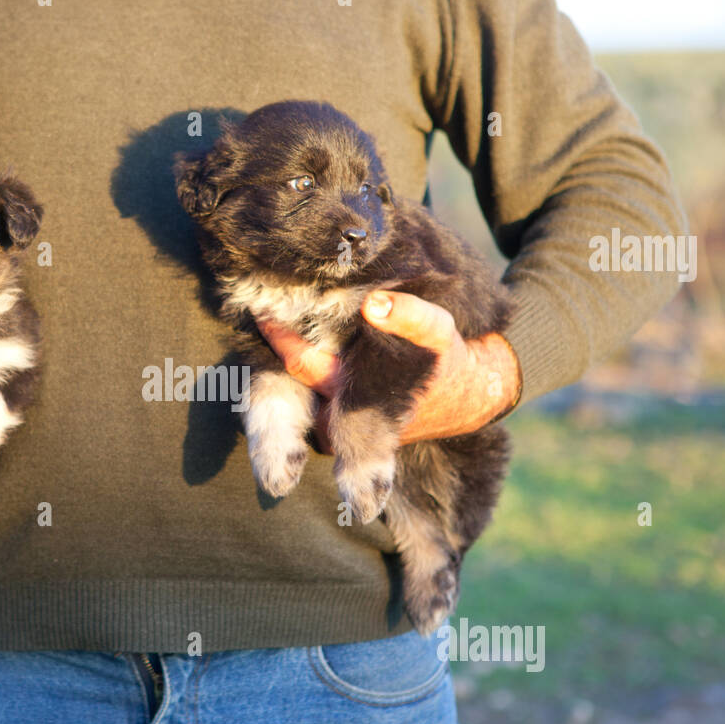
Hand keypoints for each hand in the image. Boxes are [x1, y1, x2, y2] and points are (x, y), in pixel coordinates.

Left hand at [258, 291, 519, 445]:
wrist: (465, 397)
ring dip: (282, 357)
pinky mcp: (336, 418)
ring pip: (292, 389)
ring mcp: (333, 421)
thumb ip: (409, 315)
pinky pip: (304, 391)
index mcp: (351, 393)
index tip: (260, 303)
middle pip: (286, 378)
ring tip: (273, 317)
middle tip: (259, 302)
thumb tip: (373, 302)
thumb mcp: (437, 331)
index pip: (299, 362)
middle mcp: (335, 413)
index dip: (277, 334)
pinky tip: (293, 336)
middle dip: (274, 344)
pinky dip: (297, 366)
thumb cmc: (446, 361)